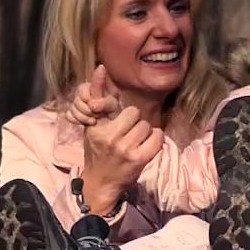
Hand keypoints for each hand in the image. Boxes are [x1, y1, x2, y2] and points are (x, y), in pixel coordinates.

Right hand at [67, 65, 122, 125]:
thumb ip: (104, 101)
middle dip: (87, 110)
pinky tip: (84, 122)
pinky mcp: (73, 113)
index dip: (87, 98)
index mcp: (92, 87)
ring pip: (72, 109)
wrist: (110, 126)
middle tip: (98, 115)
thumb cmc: (112, 113)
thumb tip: (92, 104)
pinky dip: (76, 120)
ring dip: (83, 117)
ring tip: (94, 120)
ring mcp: (77, 103)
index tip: (95, 106)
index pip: (82, 88)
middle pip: (76, 100)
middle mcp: (83, 93)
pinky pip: (68, 115)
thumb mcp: (112, 105)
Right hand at [80, 83, 164, 212]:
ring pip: (145, 125)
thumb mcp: (93, 125)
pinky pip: (157, 137)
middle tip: (127, 131)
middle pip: (134, 113)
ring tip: (135, 140)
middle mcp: (110, 138)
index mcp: (96, 128)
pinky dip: (156, 139)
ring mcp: (125, 149)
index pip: (110, 102)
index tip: (112, 110)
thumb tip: (101, 67)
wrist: (101, 182)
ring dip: (144, 131)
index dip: (114, 105)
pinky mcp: (139, 159)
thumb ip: (97, 97)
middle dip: (133, 120)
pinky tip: (148, 145)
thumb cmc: (98, 150)